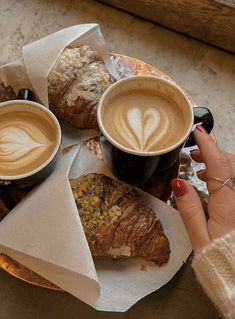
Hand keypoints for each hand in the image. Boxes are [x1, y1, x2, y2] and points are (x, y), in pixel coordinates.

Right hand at [171, 126, 234, 251]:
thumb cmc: (219, 258)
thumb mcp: (198, 236)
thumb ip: (189, 208)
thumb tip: (179, 181)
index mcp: (227, 204)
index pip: (218, 165)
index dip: (208, 145)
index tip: (198, 131)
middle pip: (231, 163)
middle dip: (213, 151)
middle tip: (195, 152)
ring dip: (220, 162)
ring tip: (201, 167)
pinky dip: (226, 173)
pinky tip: (213, 181)